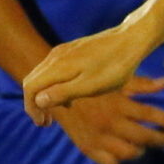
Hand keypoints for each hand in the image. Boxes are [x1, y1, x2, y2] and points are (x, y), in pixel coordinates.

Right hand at [25, 27, 154, 119]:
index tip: (44, 124)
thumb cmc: (115, 66)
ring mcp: (64, 51)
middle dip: (36, 103)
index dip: (32, 108)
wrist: (132, 40)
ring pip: (44, 75)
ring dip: (46, 94)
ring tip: (63, 109)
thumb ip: (63, 92)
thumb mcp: (91, 86)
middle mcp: (56, 56)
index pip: (30, 87)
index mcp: (58, 66)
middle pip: (33, 80)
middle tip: (48, 121)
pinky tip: (72, 95)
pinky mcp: (73, 50)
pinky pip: (54, 69)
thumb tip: (38, 100)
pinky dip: (56, 84)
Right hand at [48, 76, 163, 163]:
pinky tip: (123, 153)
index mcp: (118, 104)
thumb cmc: (88, 84)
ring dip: (140, 150)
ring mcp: (99, 137)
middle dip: (160, 139)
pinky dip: (119, 160)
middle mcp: (110, 122)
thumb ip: (141, 85)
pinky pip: (109, 163)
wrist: (52, 93)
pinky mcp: (87, 147)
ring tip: (144, 146)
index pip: (150, 115)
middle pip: (143, 138)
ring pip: (129, 153)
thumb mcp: (114, 81)